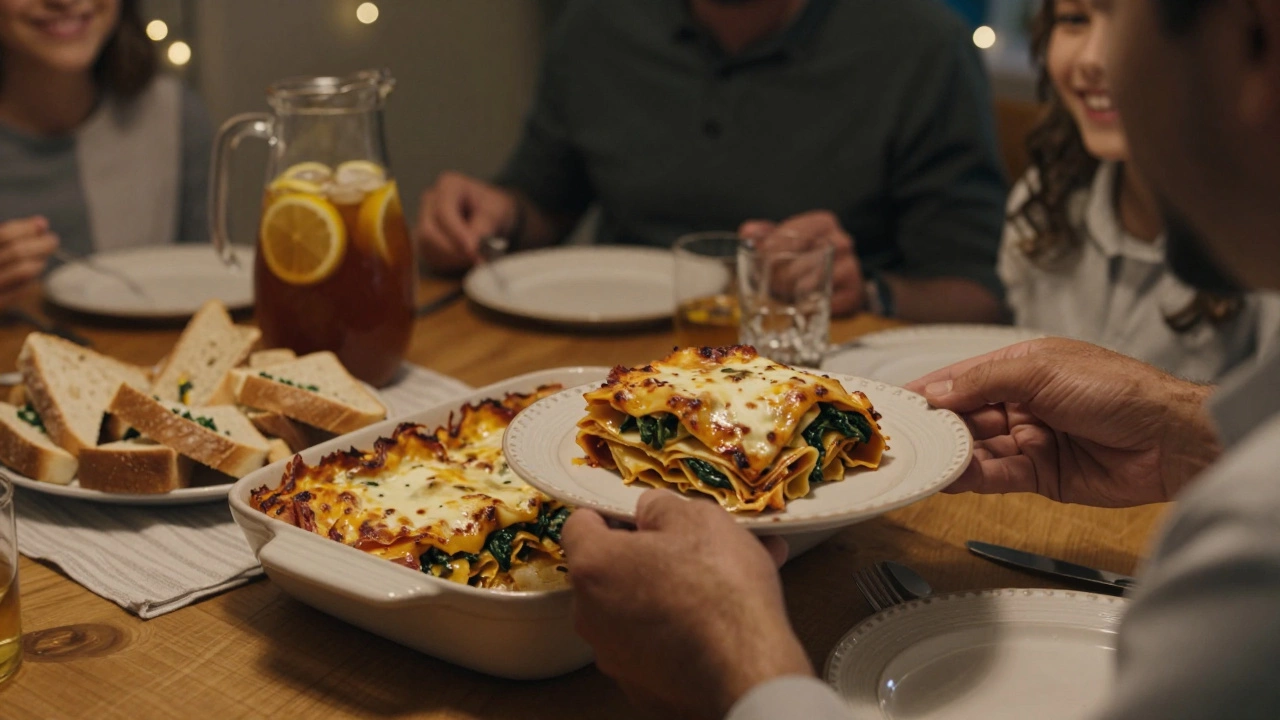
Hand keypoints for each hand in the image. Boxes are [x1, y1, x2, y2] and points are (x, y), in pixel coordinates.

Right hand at [0, 216, 57, 306]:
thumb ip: (13, 235)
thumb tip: (41, 223)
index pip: (4, 235)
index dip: (26, 228)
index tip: (43, 224)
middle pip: (17, 252)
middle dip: (40, 244)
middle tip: (52, 240)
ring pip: (23, 270)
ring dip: (39, 261)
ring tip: (42, 258)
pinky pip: (22, 290)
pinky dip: (32, 279)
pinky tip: (33, 272)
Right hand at [416, 172, 517, 273]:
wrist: (492, 214)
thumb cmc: (494, 207)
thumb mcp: (496, 212)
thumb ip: (482, 227)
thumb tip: (471, 248)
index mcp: (448, 186)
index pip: (444, 212)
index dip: (456, 234)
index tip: (473, 251)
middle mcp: (430, 201)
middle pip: (428, 231)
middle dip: (452, 250)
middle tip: (476, 260)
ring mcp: (423, 220)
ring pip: (426, 246)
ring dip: (451, 259)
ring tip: (474, 259)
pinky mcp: (424, 240)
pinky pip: (429, 256)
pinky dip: (448, 263)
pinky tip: (466, 260)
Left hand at [561, 490, 810, 718]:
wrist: (747, 671)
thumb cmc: (718, 586)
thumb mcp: (698, 519)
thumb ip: (661, 507)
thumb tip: (649, 512)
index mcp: (593, 566)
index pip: (578, 525)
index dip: (610, 514)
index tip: (641, 516)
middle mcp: (590, 615)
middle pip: (609, 572)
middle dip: (647, 557)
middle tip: (691, 548)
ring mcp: (614, 656)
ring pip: (636, 610)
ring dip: (669, 593)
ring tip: (724, 583)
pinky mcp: (641, 686)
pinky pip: (655, 645)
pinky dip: (679, 631)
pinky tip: (723, 621)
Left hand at [739, 211, 862, 316]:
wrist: (838, 277)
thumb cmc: (804, 255)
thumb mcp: (784, 240)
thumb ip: (763, 234)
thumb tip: (748, 232)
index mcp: (823, 223)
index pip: (795, 232)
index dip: (774, 248)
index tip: (760, 260)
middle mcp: (842, 240)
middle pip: (803, 258)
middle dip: (781, 273)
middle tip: (770, 282)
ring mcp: (851, 266)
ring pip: (813, 282)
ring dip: (793, 291)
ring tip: (783, 294)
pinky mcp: (854, 292)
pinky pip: (827, 301)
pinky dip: (810, 306)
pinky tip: (801, 305)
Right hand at [905, 338, 1219, 506]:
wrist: (1170, 440)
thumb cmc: (1120, 389)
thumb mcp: (1042, 371)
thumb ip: (984, 382)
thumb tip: (939, 391)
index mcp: (1022, 369)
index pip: (962, 379)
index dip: (929, 389)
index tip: (897, 401)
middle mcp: (1022, 404)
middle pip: (964, 417)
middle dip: (935, 426)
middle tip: (902, 437)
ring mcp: (1030, 440)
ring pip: (976, 449)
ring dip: (950, 454)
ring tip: (922, 459)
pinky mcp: (1040, 476)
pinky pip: (996, 476)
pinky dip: (972, 477)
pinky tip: (952, 475)